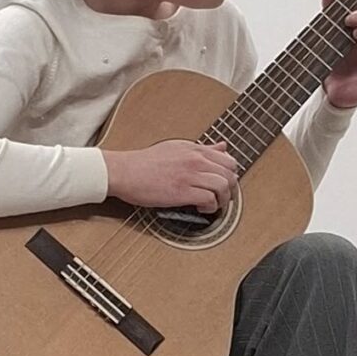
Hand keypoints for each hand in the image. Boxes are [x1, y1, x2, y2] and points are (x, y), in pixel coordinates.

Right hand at [102, 138, 239, 211]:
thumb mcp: (177, 148)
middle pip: (229, 174)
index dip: (231, 175)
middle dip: (231, 190)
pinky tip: (202, 208)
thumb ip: (202, 149)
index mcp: (194, 149)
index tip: (225, 184)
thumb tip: (222, 147)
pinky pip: (209, 199)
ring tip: (213, 205)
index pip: (228, 160)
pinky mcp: (182, 191)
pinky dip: (210, 207)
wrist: (124, 171)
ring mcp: (189, 175)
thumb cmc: (145, 163)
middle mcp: (195, 160)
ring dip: (222, 200)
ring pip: (223, 186)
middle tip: (223, 198)